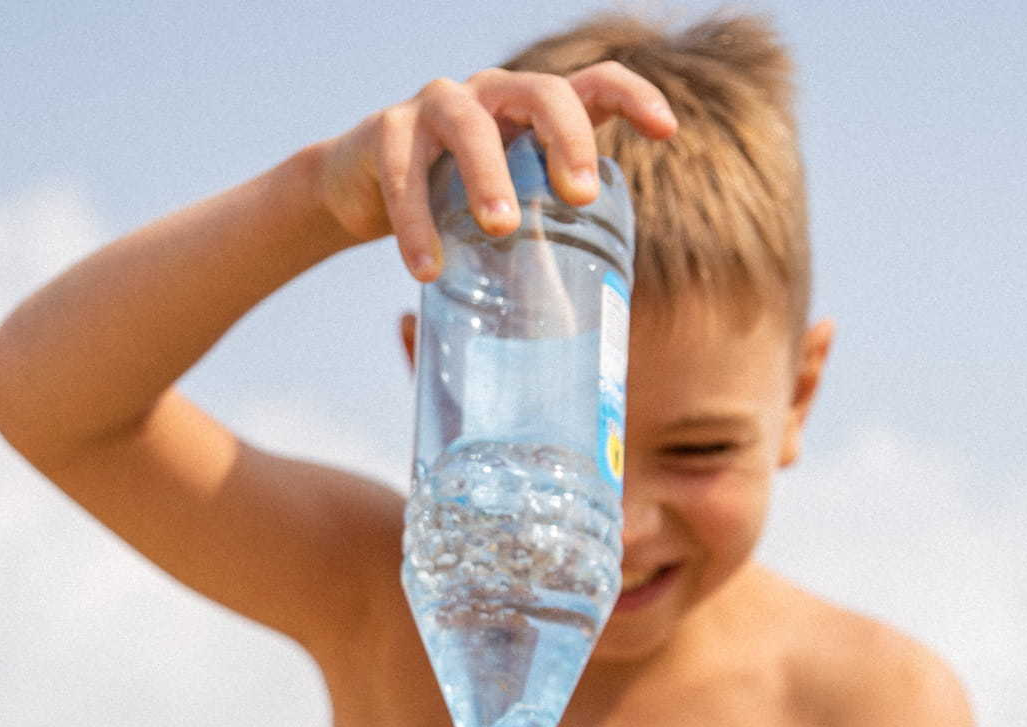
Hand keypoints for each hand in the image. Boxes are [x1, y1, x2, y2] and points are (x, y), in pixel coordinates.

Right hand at [316, 62, 675, 280]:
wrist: (360, 190)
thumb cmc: (450, 208)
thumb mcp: (504, 215)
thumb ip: (545, 244)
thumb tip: (604, 341)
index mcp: (532, 116)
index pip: (593, 84)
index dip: (633, 96)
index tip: (666, 131)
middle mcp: (493, 95)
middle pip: (542, 92)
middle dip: (567, 138)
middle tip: (579, 196)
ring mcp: (440, 105)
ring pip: (470, 126)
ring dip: (489, 176)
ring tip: (501, 230)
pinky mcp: (388, 131)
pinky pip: (405, 173)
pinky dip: (416, 222)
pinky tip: (429, 269)